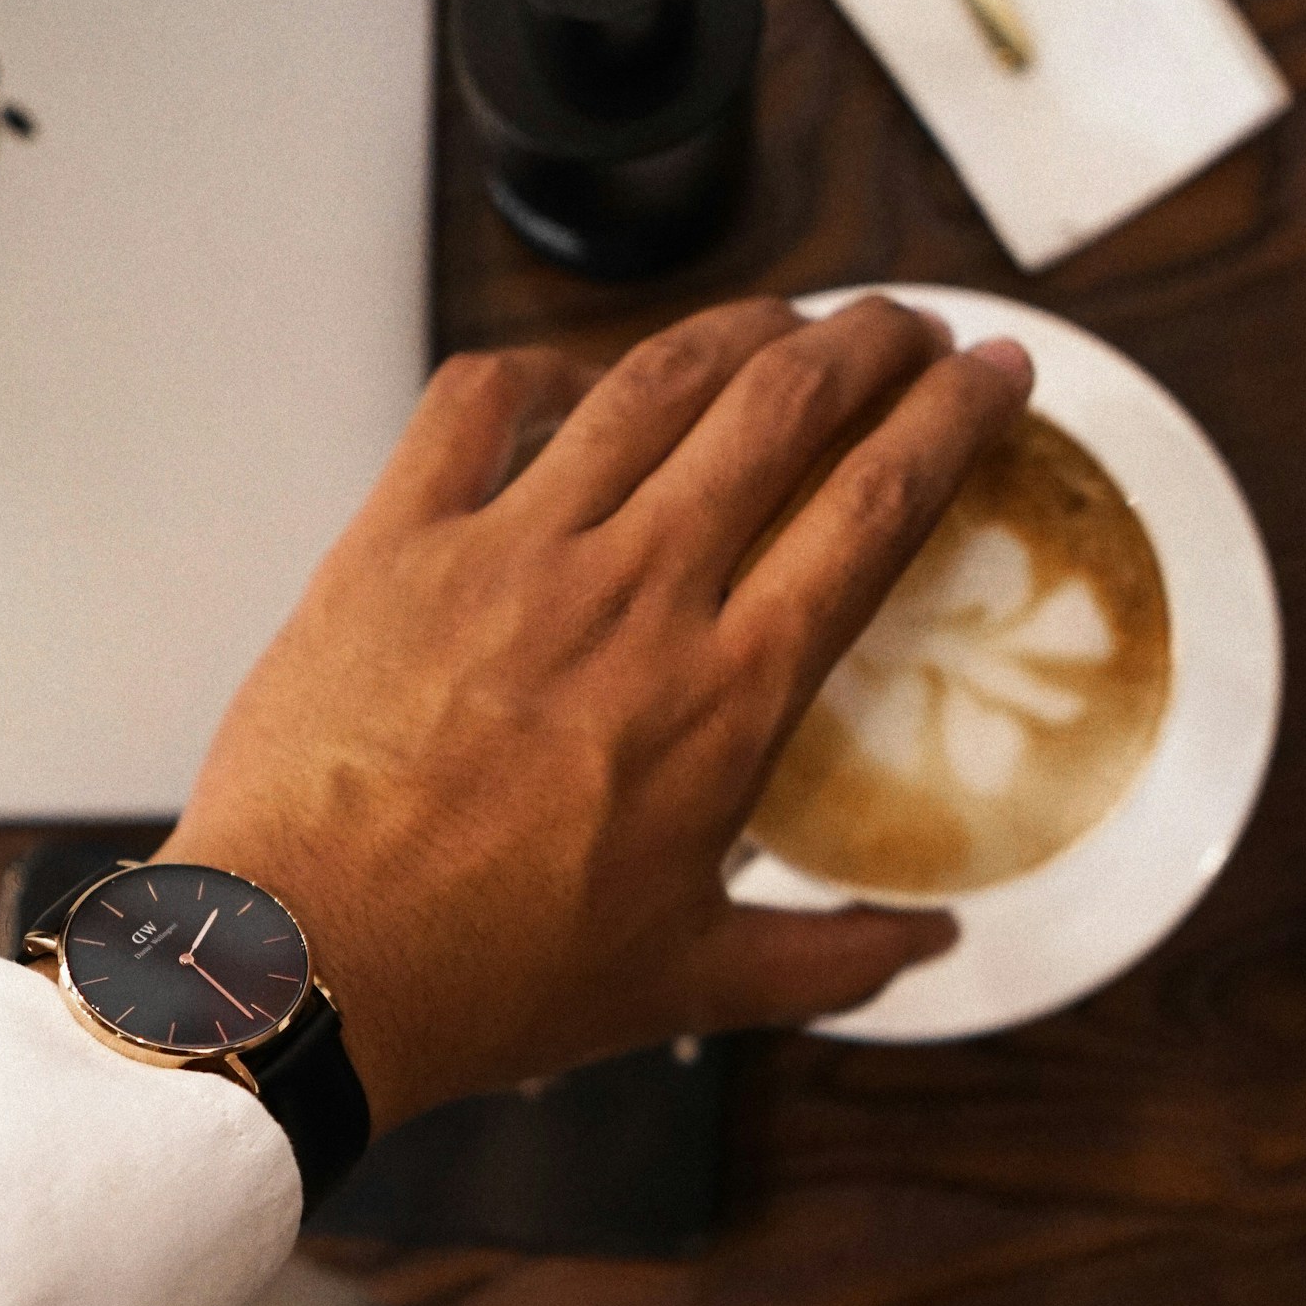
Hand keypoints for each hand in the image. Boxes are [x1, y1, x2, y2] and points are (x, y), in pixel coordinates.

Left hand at [160, 295, 1031, 1132]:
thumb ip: (829, 958)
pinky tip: (574, 376)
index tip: (997, 374)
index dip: (955, 418)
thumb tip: (933, 948)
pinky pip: (478, 400)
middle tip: (907, 327)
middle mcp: (637, 592)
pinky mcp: (397, 539)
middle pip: (787, 402)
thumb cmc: (491, 980)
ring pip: (655, 378)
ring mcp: (512, 551)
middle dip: (871, 339)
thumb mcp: (688, 984)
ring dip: (740, 328)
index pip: (877, 505)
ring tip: (784, 321)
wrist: (307, 966)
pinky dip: (541, 365)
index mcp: (729, 692)